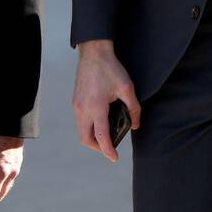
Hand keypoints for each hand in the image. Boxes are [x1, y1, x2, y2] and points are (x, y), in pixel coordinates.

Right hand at [72, 39, 140, 162]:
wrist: (94, 53)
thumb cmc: (110, 68)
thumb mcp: (127, 88)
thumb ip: (133, 108)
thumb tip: (135, 125)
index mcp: (96, 107)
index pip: (101, 137)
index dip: (108, 150)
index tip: (114, 158)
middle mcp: (83, 109)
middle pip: (86, 139)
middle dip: (97, 148)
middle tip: (110, 148)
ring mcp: (77, 105)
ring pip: (81, 131)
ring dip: (92, 138)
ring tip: (107, 136)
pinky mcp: (75, 101)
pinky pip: (80, 121)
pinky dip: (89, 128)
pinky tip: (100, 122)